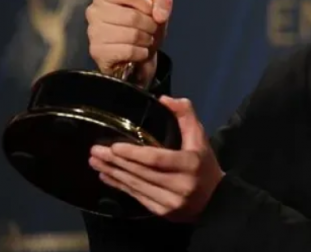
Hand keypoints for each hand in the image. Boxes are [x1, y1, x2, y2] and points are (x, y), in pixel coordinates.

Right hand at [85, 0, 172, 86]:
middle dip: (149, 25)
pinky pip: (129, 51)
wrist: (137, 55)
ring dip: (146, 39)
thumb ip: (162, 0)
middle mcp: (94, 11)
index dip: (146, 4)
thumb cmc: (142, 27)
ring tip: (145, 40)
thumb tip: (159, 14)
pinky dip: (141, 53)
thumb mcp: (156, 8)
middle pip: (132, 16)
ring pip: (132, 35)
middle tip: (151, 29)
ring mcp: (94, 32)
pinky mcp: (98, 52)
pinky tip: (139, 51)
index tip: (152, 12)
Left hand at [89, 96, 224, 222]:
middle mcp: (179, 185)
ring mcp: (169, 202)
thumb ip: (185, 115)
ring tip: (95, 163)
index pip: (157, 159)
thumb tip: (164, 99)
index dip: (134, 154)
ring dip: (112, 174)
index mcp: (189, 164)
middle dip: (116, 162)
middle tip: (95, 151)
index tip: (114, 147)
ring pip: (136, 186)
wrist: (216, 201)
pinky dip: (119, 186)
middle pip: (141, 172)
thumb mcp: (200, 137)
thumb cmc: (204, 165)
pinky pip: (136, 197)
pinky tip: (106, 177)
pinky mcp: (162, 212)